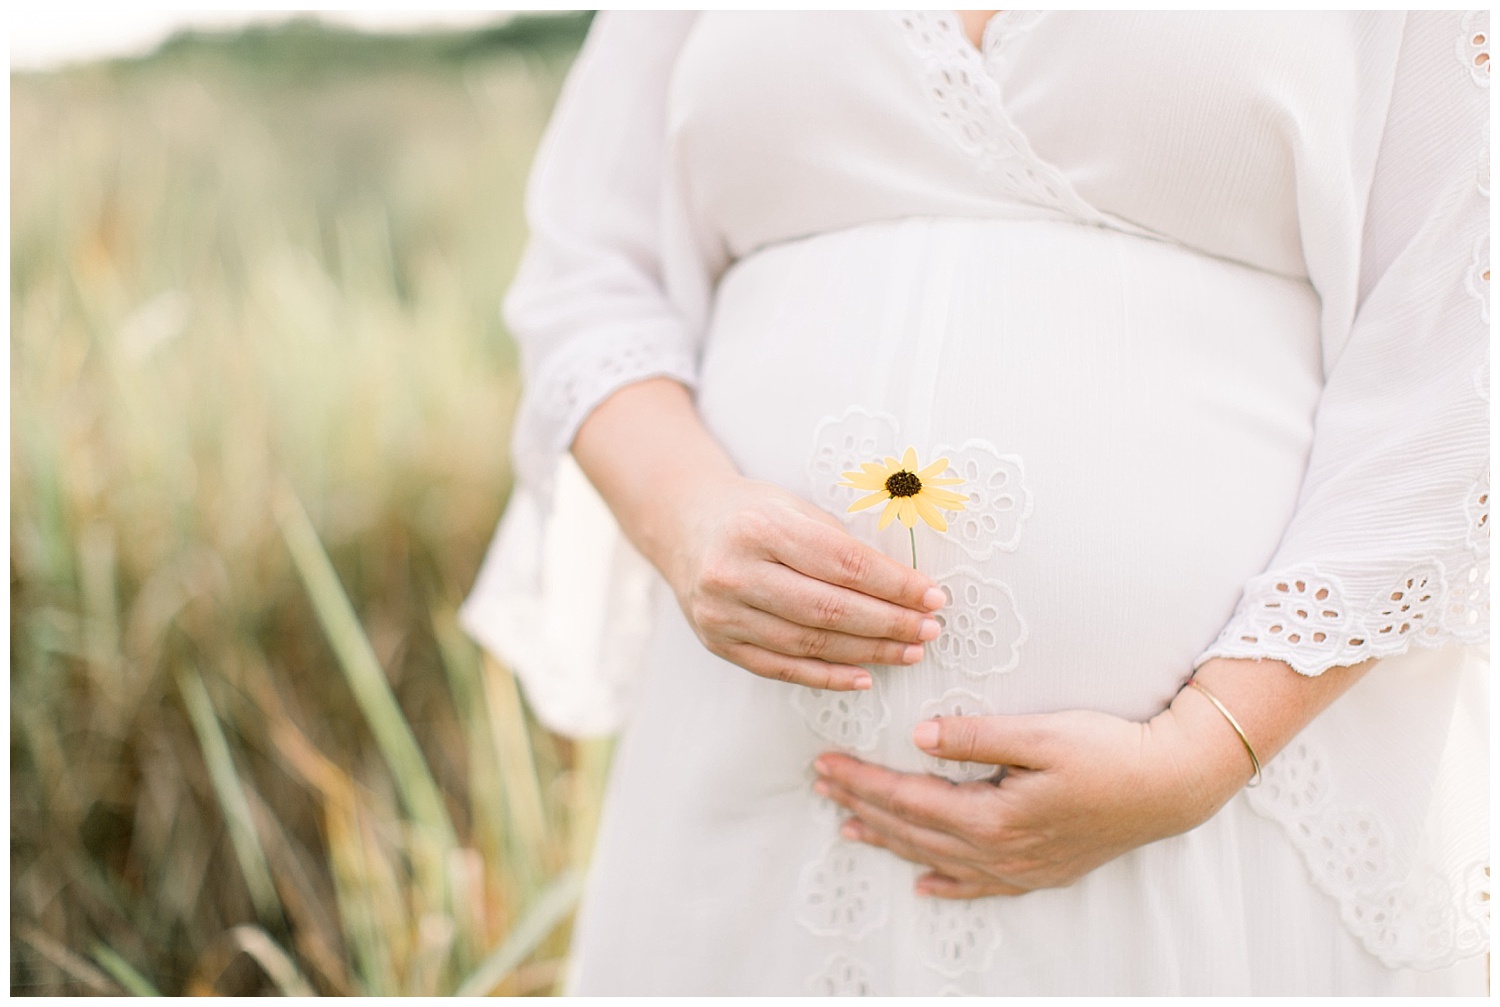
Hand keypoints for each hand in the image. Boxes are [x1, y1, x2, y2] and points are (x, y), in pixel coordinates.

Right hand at [665, 476, 947, 690]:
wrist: (681, 523)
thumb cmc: (749, 512)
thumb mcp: (792, 507)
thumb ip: (839, 544)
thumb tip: (904, 587)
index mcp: (759, 528)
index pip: (842, 563)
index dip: (894, 584)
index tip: (933, 596)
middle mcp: (735, 572)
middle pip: (828, 609)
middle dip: (889, 623)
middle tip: (930, 629)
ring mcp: (722, 613)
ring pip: (809, 644)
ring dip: (868, 652)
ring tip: (909, 651)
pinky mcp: (718, 643)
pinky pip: (782, 668)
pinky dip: (828, 676)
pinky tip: (865, 676)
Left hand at [812, 698, 1250, 896]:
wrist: (1172, 785)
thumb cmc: (1110, 752)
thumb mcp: (1041, 733)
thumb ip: (976, 737)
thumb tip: (920, 736)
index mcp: (993, 817)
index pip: (908, 799)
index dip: (863, 781)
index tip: (827, 765)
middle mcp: (1000, 852)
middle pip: (913, 830)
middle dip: (863, 806)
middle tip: (823, 787)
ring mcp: (1020, 868)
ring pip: (937, 857)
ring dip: (891, 841)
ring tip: (851, 827)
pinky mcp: (1040, 871)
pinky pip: (979, 885)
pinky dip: (946, 883)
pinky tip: (924, 882)